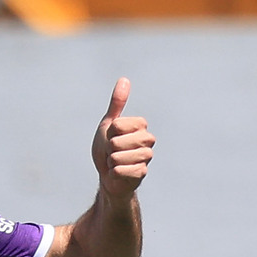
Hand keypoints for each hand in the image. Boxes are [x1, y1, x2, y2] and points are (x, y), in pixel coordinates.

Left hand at [92, 77, 154, 199]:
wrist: (108, 176)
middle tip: (112, 153)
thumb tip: (124, 79)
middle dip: (108, 149)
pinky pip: (121, 170)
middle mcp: (148, 139)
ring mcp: (146, 156)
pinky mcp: (142, 172)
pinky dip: (114, 173)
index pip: (117, 126)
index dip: (109, 134)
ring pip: (118, 157)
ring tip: (115, 163)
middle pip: (116, 142)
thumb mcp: (108, 124)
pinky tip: (118, 173)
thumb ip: (117, 103)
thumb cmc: (108, 149)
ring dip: (111, 162)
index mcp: (140, 125)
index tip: (111, 138)